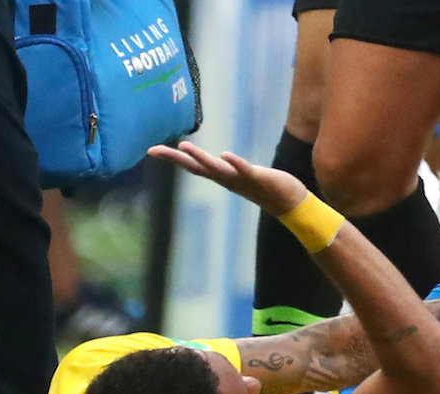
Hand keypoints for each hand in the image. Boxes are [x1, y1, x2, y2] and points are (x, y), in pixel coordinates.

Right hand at [148, 142, 308, 215]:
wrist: (288, 201)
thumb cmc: (264, 186)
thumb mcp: (240, 176)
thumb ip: (228, 169)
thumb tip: (217, 161)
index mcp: (221, 177)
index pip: (192, 166)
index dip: (172, 158)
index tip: (151, 150)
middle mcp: (226, 179)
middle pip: (197, 167)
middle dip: (175, 158)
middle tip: (155, 149)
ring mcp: (240, 179)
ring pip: (216, 169)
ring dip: (201, 158)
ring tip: (184, 147)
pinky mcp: (258, 178)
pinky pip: (244, 170)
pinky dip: (234, 163)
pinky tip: (225, 155)